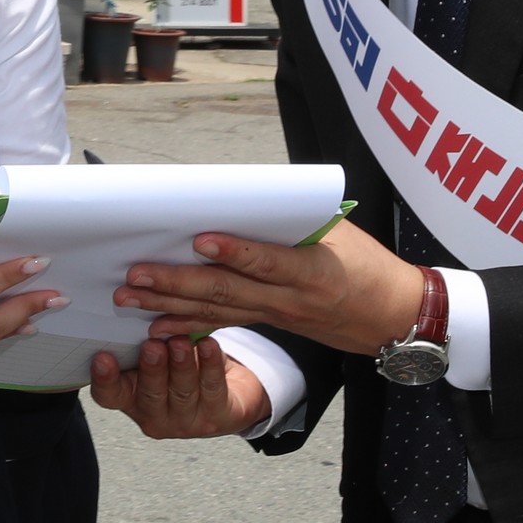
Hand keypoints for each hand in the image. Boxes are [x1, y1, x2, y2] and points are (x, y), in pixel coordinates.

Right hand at [89, 332, 271, 438]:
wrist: (227, 396)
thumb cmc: (182, 368)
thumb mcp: (158, 353)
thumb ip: (142, 338)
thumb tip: (131, 298)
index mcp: (131, 398)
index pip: (110, 395)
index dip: (104, 379)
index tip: (102, 357)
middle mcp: (154, 414)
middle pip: (149, 394)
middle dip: (151, 369)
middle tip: (152, 345)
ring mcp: (186, 420)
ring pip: (182, 392)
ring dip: (181, 364)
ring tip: (181, 341)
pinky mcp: (216, 416)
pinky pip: (212, 388)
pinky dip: (210, 364)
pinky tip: (209, 344)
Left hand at [113, 217, 426, 358]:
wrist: (392, 316)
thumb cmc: (368, 265)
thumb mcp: (341, 233)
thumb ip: (294, 219)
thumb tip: (243, 196)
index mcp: (315, 270)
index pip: (269, 261)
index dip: (234, 252)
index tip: (199, 239)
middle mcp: (291, 298)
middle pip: (227, 291)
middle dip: (177, 283)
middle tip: (136, 274)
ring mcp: (277, 315)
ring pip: (217, 311)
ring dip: (170, 304)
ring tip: (130, 296)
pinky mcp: (270, 322)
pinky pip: (223, 324)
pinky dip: (188, 325)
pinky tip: (156, 327)